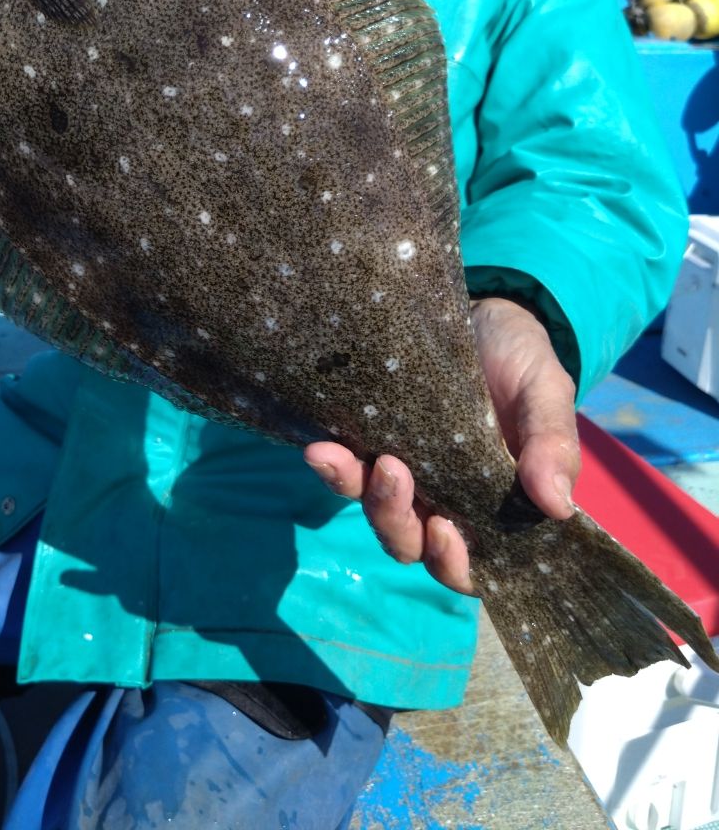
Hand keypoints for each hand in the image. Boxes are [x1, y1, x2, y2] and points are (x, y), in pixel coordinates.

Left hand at [303, 296, 579, 594]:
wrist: (484, 312)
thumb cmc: (523, 360)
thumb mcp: (546, 392)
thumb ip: (552, 444)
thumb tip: (558, 508)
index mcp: (495, 505)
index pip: (472, 563)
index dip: (454, 564)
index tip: (444, 530)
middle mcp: (446, 499)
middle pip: (412, 543)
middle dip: (396, 522)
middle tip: (392, 472)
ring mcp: (406, 472)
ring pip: (375, 511)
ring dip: (358, 492)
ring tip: (348, 456)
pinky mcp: (372, 441)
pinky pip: (348, 468)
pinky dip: (333, 465)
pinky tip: (319, 446)